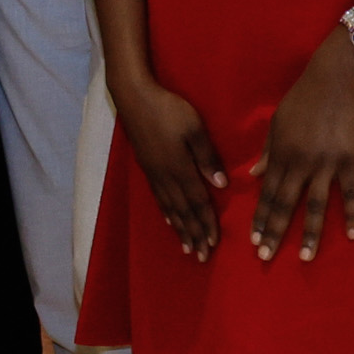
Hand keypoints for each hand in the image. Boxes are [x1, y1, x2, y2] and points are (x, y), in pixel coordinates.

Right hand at [112, 73, 225, 260]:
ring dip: (180, 229)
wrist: (134, 97)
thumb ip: (206, 157)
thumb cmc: (168, 109)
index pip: (197, 202)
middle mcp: (165, 176)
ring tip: (187, 246)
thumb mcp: (194, 128)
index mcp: (179, 167)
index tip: (214, 242)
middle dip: (194, 234)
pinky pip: (159, 197)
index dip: (206, 222)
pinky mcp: (147, 167)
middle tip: (201, 255)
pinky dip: (167, 213)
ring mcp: (154, 172)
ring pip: (170, 208)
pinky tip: (170, 220)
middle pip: (183, 211)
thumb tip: (220, 185)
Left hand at [249, 40, 353, 261]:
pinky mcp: (350, 160)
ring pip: (315, 206)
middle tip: (266, 258)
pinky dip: (352, 215)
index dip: (260, 218)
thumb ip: (267, 151)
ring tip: (305, 257)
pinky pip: (351, 194)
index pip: (267, 194)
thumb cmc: (303, 98)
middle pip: (285, 205)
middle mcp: (300, 164)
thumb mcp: (277, 122)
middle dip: (275, 233)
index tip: (253, 241)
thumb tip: (254, 175)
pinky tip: (352, 235)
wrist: (334, 78)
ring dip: (310, 234)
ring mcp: (326, 164)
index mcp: (280, 155)